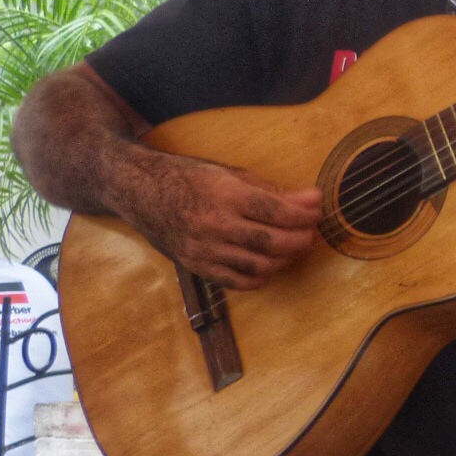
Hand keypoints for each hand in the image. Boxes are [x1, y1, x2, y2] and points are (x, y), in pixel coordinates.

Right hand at [114, 153, 321, 289]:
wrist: (138, 191)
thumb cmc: (188, 178)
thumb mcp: (229, 173)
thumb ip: (271, 190)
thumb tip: (312, 200)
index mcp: (224, 194)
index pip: (278, 211)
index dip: (305, 214)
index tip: (317, 209)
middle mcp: (214, 224)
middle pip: (273, 242)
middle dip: (301, 239)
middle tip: (309, 232)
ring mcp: (204, 249)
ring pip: (260, 266)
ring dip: (285, 259)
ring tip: (292, 247)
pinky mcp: (196, 266)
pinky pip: (238, 282)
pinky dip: (262, 277)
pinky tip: (270, 264)